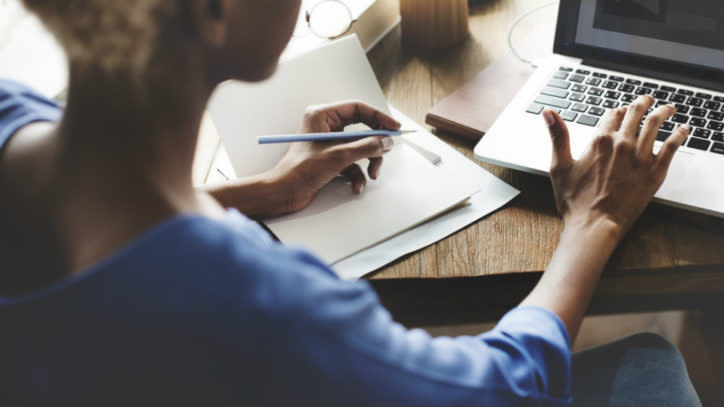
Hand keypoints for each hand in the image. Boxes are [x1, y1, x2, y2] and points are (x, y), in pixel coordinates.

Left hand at [268, 101, 400, 212]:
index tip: (394, 128)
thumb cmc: (300, 170)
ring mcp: (328, 144)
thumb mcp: (339, 156)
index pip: (358, 109)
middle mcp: (326, 126)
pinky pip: (352, 163)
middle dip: (373, 146)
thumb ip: (366, 147)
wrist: (284, 193)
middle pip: (361, 130)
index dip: (379, 118)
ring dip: (368, 163)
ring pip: (359, 148)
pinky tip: (355, 186)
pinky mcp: (330, 159)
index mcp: (322, 116)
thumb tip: (386, 142)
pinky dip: (357, 175)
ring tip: (371, 175)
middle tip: (385, 152)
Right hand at [543, 95, 688, 238]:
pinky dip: (679, 134)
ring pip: (656, 124)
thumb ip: (557, 136)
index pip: (612, 115)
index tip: (621, 111)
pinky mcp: (655, 171)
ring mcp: (641, 157)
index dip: (617, 111)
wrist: (594, 225)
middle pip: (636, 114)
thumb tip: (548, 112)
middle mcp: (622, 144)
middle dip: (642, 104)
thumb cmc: (574, 201)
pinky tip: (683, 130)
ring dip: (663, 112)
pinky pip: (672, 146)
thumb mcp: (559, 166)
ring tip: (668, 108)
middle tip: (647, 101)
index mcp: (599, 141)